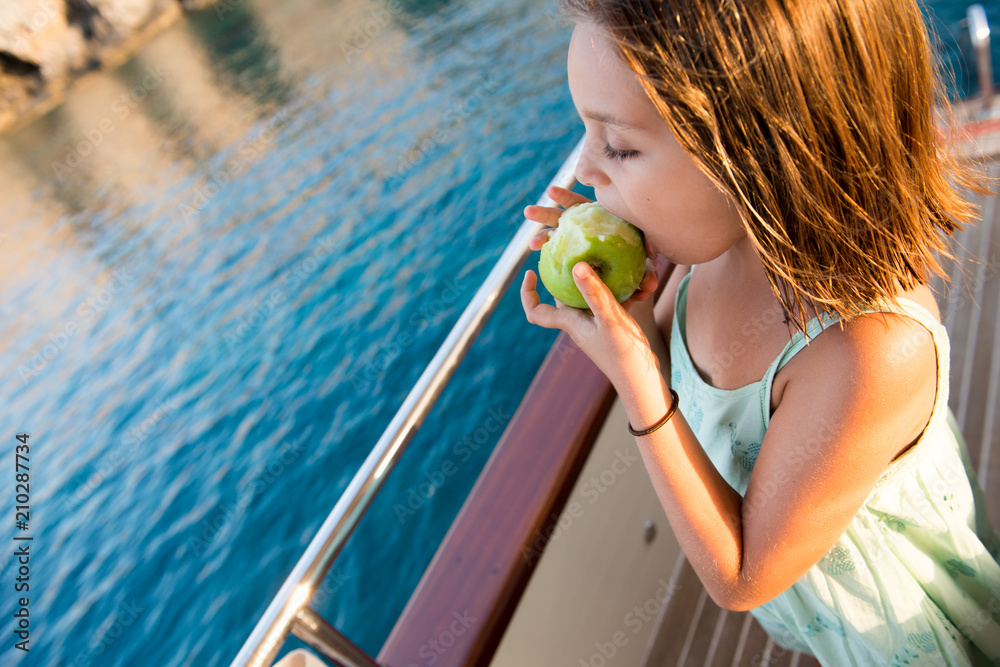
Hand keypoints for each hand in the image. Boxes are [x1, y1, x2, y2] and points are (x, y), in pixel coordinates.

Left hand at [521, 213, 662, 388]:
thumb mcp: (610, 319)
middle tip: (579, 251)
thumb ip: (594, 293)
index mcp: (570, 322)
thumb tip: (576, 265)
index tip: (529, 272)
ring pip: (591, 294)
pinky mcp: (613, 325)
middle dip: (570, 272)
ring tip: (616, 261)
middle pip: (564, 294)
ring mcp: (596, 324)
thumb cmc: (624, 354)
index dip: (527, 293)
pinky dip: (622, 290)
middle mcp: (579, 323)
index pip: (536, 312)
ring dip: (603, 279)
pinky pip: (611, 300)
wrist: (643, 382)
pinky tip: (639, 281)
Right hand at [523, 185, 659, 308]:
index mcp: (601, 218)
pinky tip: (541, 271)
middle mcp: (586, 228)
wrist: (636, 275)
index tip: (551, 193)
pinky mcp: (574, 260)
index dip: (566, 197)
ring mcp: (578, 244)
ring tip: (531, 245)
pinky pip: (561, 261)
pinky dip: (553, 265)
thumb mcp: (647, 262)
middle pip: (562, 217)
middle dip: (544, 213)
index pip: (581, 204)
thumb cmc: (641, 261)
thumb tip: (650, 284)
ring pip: (557, 239)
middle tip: (528, 212)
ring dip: (543, 239)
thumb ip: (648, 269)